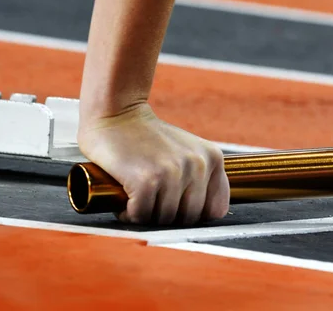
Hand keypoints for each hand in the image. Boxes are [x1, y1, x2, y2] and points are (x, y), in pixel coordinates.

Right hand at [77, 103, 229, 224]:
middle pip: (189, 218)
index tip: (176, 207)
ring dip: (146, 216)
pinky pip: (141, 216)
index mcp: (213, 158)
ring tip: (136, 199)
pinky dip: (128, 214)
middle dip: (168, 217)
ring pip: (165, 220)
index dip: (194, 215)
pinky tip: (124, 201)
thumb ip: (203, 176)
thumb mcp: (188, 150)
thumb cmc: (149, 137)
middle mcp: (198, 165)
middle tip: (150, 202)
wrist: (116, 113)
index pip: (216, 209)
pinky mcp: (147, 181)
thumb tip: (211, 215)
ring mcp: (173, 173)